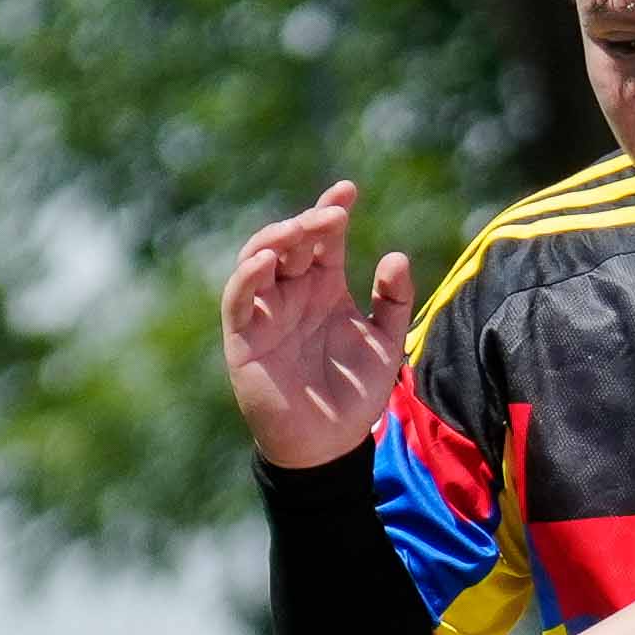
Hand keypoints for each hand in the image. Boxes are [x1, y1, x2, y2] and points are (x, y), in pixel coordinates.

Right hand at [223, 184, 416, 471]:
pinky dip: (247, 276)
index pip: (323, 237)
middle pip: (292, 242)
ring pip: (258, 259)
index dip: (331, 208)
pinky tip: (267, 262)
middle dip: (309, 222)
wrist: (329, 445)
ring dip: (275, 238)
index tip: (349, 189)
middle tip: (333, 215)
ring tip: (301, 229)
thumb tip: (395, 256)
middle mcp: (292, 293)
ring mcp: (266, 312)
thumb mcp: (387, 344)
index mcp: (324, 287)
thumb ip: (395, 302)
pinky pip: (238, 298)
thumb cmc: (355, 394)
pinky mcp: (244, 337)